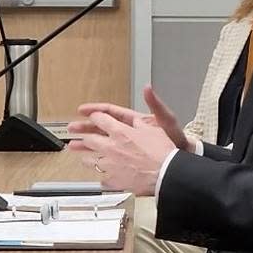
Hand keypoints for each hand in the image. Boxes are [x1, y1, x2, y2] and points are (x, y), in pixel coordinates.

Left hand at [67, 110, 175, 194]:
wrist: (166, 174)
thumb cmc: (162, 152)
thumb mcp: (153, 128)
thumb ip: (139, 123)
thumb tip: (135, 119)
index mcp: (120, 132)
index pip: (100, 120)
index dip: (94, 116)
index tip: (93, 117)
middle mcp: (111, 148)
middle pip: (90, 140)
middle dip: (83, 137)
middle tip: (76, 137)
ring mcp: (111, 165)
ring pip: (91, 161)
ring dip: (87, 159)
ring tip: (84, 159)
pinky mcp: (115, 180)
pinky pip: (104, 180)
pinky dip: (104, 179)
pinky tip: (103, 180)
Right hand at [72, 84, 192, 151]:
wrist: (181, 161)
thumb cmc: (176, 139)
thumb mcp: (166, 120)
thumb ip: (155, 105)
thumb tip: (148, 88)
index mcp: (135, 122)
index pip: (110, 113)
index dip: (96, 111)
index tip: (82, 110)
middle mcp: (129, 133)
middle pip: (103, 129)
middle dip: (86, 128)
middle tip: (71, 129)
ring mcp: (128, 147)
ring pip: (103, 144)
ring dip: (88, 144)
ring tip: (74, 146)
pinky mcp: (129, 160)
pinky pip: (110, 159)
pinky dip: (99, 160)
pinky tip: (90, 163)